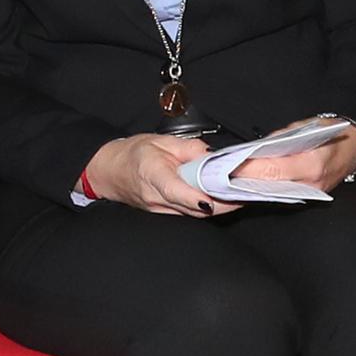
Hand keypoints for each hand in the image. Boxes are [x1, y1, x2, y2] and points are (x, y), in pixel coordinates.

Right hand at [83, 134, 240, 216]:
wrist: (110, 171)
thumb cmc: (132, 154)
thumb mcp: (160, 140)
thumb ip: (189, 148)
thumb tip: (212, 156)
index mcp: (153, 174)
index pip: (177, 191)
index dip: (200, 197)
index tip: (220, 198)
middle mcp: (156, 198)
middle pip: (194, 207)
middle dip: (222, 202)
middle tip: (244, 192)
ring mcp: (160, 210)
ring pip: (195, 213)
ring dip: (217, 206)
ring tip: (237, 193)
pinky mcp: (166, 214)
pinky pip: (190, 212)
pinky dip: (206, 206)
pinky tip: (218, 197)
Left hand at [231, 117, 355, 192]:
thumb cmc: (332, 133)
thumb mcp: (305, 126)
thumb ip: (278, 138)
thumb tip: (254, 147)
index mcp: (312, 163)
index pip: (272, 169)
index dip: (248, 169)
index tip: (227, 165)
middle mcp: (311, 183)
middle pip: (269, 185)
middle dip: (243, 180)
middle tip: (219, 174)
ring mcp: (311, 194)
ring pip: (273, 193)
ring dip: (250, 186)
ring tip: (228, 178)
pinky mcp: (308, 197)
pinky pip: (281, 194)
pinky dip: (264, 188)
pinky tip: (248, 182)